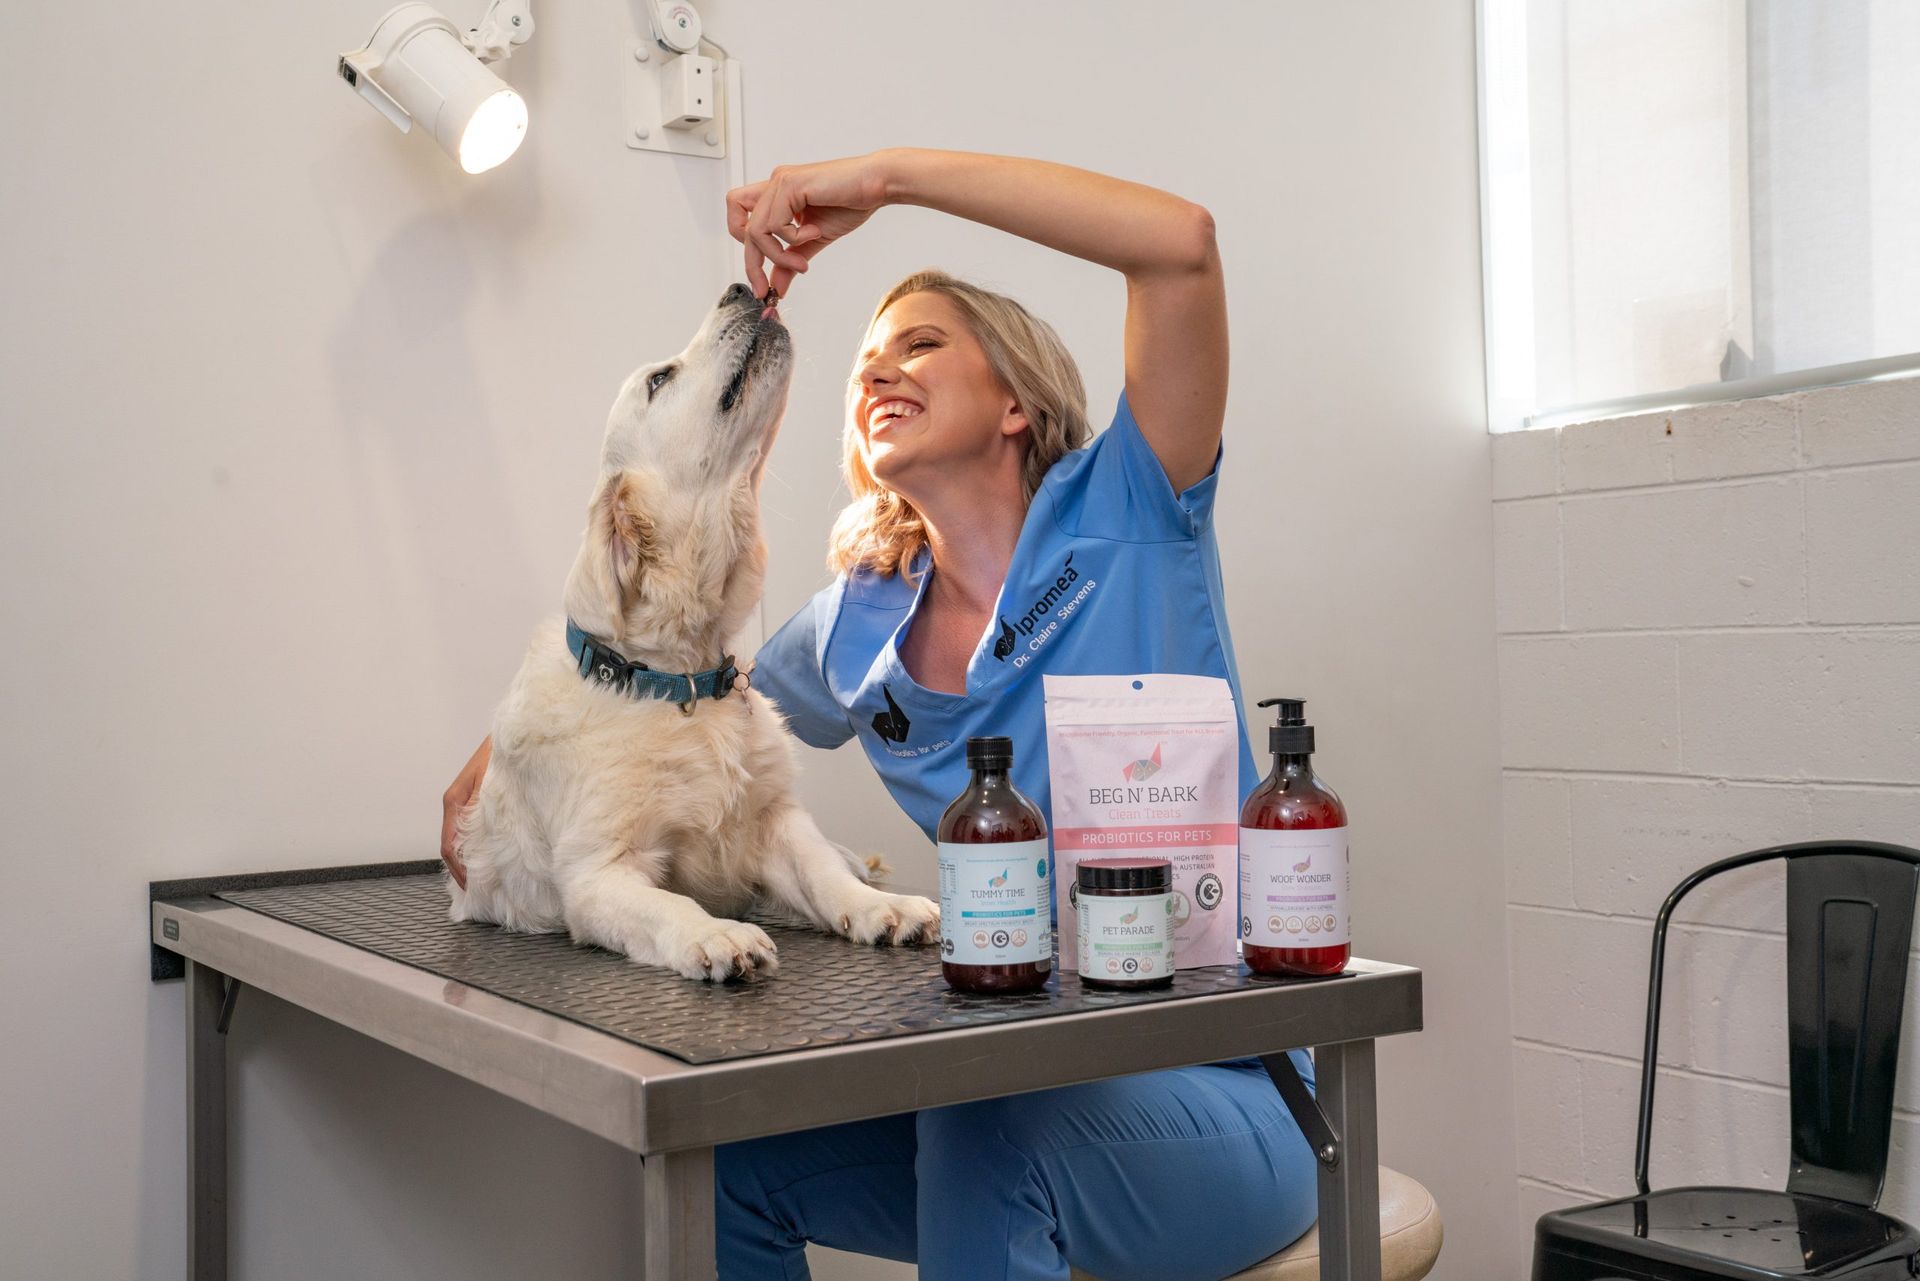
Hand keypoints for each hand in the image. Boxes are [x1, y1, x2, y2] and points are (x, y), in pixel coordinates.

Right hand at [440, 735, 491, 888]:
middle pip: (452, 846)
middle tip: (479, 891)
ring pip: (461, 838)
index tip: (471, 887)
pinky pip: (472, 829)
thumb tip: (478, 841)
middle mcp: (456, 803)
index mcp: (455, 801)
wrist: (514, 734)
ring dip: (469, 859)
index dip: (458, 870)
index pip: (449, 845)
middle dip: (463, 869)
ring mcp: (465, 801)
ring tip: (485, 879)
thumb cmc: (501, 753)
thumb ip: (481, 810)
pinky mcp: (478, 800)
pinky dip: (477, 846)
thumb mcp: (490, 783)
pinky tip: (491, 856)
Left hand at [726, 152, 893, 297]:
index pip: (739, 218)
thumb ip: (791, 260)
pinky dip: (794, 238)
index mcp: (776, 195)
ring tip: (803, 261)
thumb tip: (777, 288)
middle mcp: (773, 185)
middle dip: (752, 264)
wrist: (876, 185)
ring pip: (755, 230)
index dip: (746, 247)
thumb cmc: (851, 203)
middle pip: (739, 228)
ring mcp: (779, 182)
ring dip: (778, 255)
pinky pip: (775, 224)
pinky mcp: (789, 184)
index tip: (763, 277)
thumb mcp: (813, 240)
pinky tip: (815, 231)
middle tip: (768, 288)